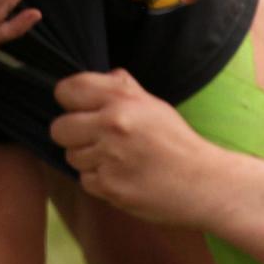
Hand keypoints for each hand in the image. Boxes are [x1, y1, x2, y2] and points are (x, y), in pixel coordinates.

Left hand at [50, 69, 219, 226]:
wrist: (204, 183)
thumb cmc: (177, 141)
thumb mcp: (153, 104)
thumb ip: (122, 87)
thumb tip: (102, 76)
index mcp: (121, 99)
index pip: (67, 90)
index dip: (69, 100)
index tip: (77, 107)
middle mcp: (111, 125)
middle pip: (59, 128)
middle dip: (72, 133)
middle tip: (93, 138)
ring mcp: (109, 158)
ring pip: (71, 156)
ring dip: (87, 159)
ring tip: (114, 159)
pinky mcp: (110, 187)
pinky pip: (85, 181)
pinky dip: (99, 180)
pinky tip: (121, 176)